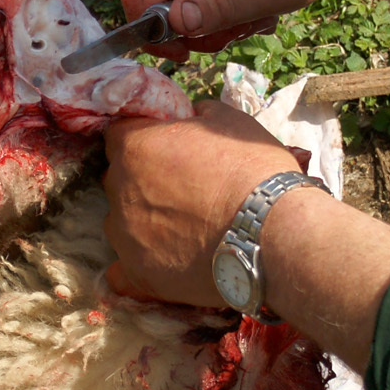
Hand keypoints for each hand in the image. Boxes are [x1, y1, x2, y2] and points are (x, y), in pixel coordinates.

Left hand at [101, 103, 302, 307]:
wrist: (270, 230)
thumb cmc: (251, 168)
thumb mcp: (228, 120)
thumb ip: (195, 116)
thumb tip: (189, 117)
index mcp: (135, 146)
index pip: (121, 134)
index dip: (145, 138)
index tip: (167, 147)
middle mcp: (119, 189)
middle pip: (119, 178)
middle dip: (141, 179)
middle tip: (181, 187)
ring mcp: (124, 235)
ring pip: (120, 222)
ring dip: (141, 220)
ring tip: (181, 228)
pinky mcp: (137, 273)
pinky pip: (120, 272)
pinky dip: (137, 264)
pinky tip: (157, 261)